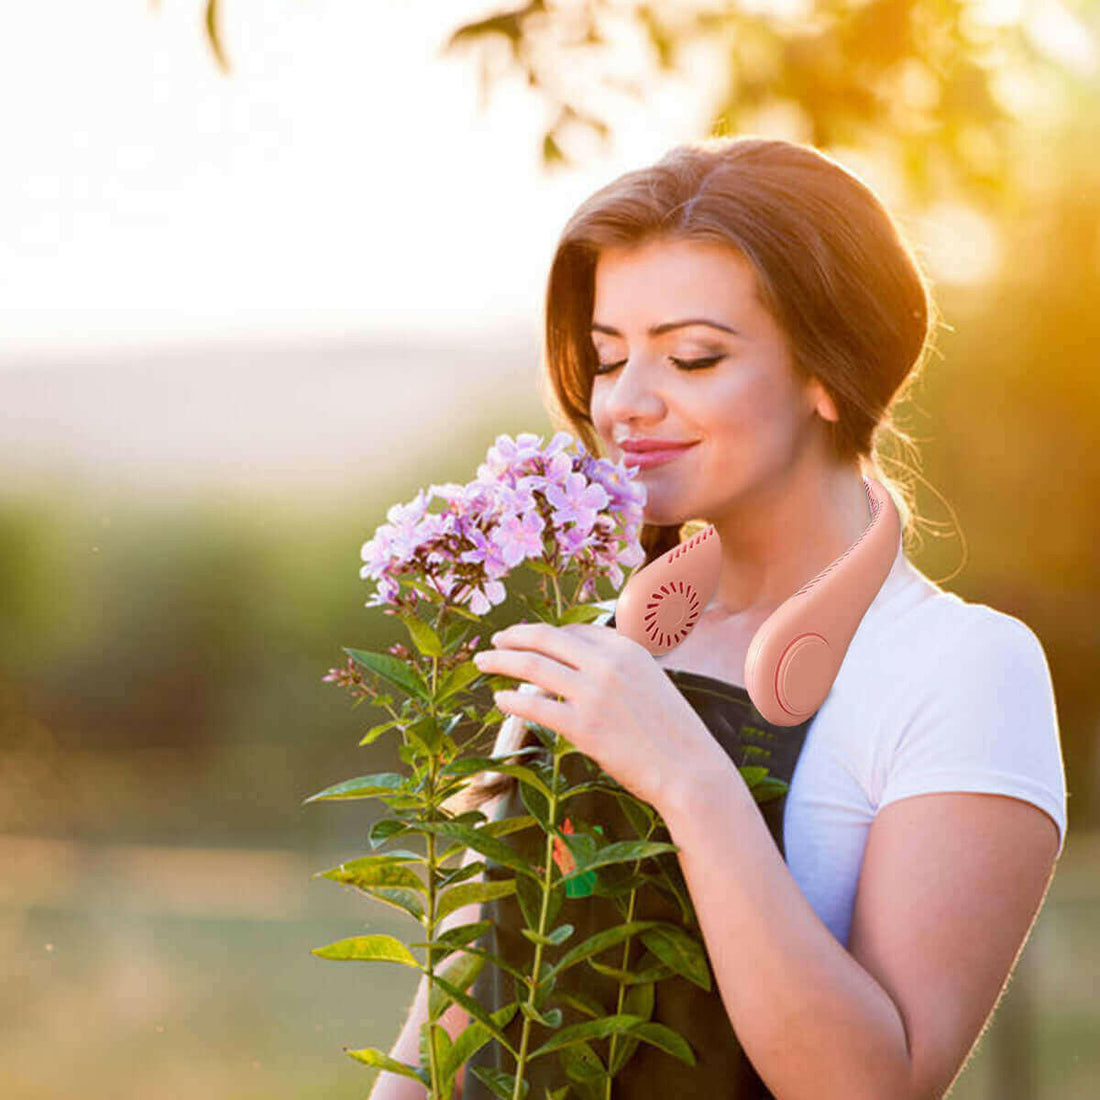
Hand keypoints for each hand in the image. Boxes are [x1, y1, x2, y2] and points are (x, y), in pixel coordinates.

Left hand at [472, 621, 724, 812]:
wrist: (690, 770)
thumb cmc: (671, 732)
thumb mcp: (650, 682)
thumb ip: (616, 669)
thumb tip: (578, 665)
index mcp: (626, 648)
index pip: (574, 631)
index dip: (546, 634)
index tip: (527, 638)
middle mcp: (608, 663)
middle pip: (546, 639)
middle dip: (514, 637)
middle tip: (494, 640)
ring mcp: (593, 694)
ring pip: (532, 667)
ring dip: (501, 661)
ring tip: (483, 661)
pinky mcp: (582, 727)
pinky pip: (534, 707)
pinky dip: (511, 701)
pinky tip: (499, 700)